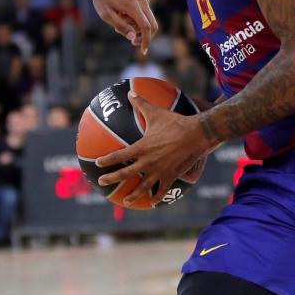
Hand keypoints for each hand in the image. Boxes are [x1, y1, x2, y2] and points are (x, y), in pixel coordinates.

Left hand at [90, 0, 158, 49]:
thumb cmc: (102, 0)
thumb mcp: (106, 15)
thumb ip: (120, 26)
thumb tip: (133, 37)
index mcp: (134, 7)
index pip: (146, 27)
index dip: (146, 41)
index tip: (143, 51)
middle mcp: (142, 2)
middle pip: (153, 25)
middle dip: (144, 36)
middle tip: (131, 41)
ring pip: (149, 20)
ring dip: (137, 27)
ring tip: (120, 22)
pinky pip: (145, 14)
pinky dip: (137, 20)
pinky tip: (123, 16)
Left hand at [94, 92, 209, 206]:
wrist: (196, 135)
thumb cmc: (175, 122)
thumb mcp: (156, 112)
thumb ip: (141, 104)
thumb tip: (131, 92)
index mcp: (141, 148)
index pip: (119, 156)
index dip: (107, 160)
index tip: (98, 163)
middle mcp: (147, 162)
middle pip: (125, 174)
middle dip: (111, 178)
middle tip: (102, 182)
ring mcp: (158, 171)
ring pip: (142, 187)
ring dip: (132, 195)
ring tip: (125, 201)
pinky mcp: (170, 176)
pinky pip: (162, 190)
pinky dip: (157, 197)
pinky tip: (153, 203)